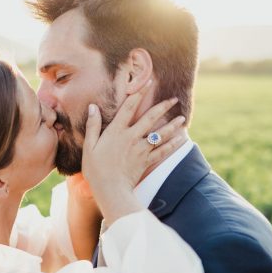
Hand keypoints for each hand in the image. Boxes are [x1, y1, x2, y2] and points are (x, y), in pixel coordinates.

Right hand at [82, 83, 187, 224]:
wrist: (110, 190)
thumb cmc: (96, 169)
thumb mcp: (89, 146)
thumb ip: (93, 126)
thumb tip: (93, 107)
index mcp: (116, 131)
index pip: (129, 107)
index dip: (139, 93)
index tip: (148, 82)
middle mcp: (131, 137)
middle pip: (150, 117)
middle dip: (163, 107)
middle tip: (174, 99)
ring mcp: (141, 149)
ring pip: (160, 134)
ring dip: (173, 125)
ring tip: (182, 118)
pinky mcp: (146, 161)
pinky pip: (162, 151)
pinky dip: (173, 144)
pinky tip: (181, 139)